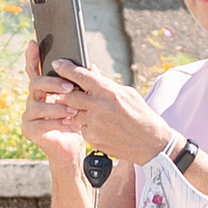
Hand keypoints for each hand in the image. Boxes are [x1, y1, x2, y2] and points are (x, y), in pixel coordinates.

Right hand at [19, 37, 86, 163]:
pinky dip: (55, 121)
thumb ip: (83, 83)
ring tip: (73, 109)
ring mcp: (29, 114)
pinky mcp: (29, 130)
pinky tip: (67, 122)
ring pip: (37, 104)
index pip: (35, 70)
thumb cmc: (77, 121)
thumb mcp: (82, 100)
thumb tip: (91, 66)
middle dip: (52, 83)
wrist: (72, 148)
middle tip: (70, 87)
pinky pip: (39, 123)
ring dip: (56, 105)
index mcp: (43, 89)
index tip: (33, 42)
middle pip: (36, 83)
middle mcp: (33, 99)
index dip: (32, 56)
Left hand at [45, 56, 176, 167]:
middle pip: (70, 96)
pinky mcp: (92, 138)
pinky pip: (81, 128)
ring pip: (74, 113)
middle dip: (69, 94)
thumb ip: (106, 83)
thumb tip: (90, 70)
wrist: (150, 143)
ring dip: (80, 112)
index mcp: (109, 91)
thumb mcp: (127, 93)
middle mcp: (99, 106)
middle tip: (74, 94)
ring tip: (97, 114)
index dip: (66, 69)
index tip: (57, 64)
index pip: (81, 76)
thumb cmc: (141, 115)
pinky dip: (87, 126)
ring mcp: (95, 123)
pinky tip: (101, 127)